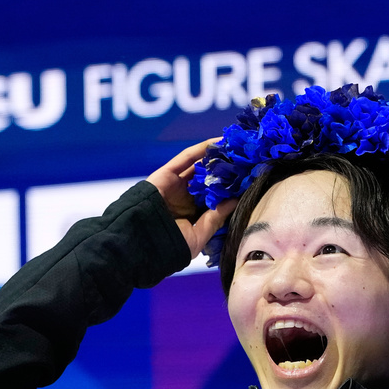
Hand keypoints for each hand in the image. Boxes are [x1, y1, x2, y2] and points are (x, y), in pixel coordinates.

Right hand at [147, 138, 238, 258]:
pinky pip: (185, 158)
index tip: (250, 178)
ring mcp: (176, 185)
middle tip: (246, 158)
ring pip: (199, 165)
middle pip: (209, 178)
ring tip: (235, 145)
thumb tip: (235, 200)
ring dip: (216, 155)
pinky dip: (201, 149)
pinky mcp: (166, 174)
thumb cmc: (169, 245)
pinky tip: (218, 142)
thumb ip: (216, 217)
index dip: (232, 187)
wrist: (138, 242)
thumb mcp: (199, 234)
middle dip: (227, 168)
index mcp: (194, 214)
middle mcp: (186, 197)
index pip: (216, 196)